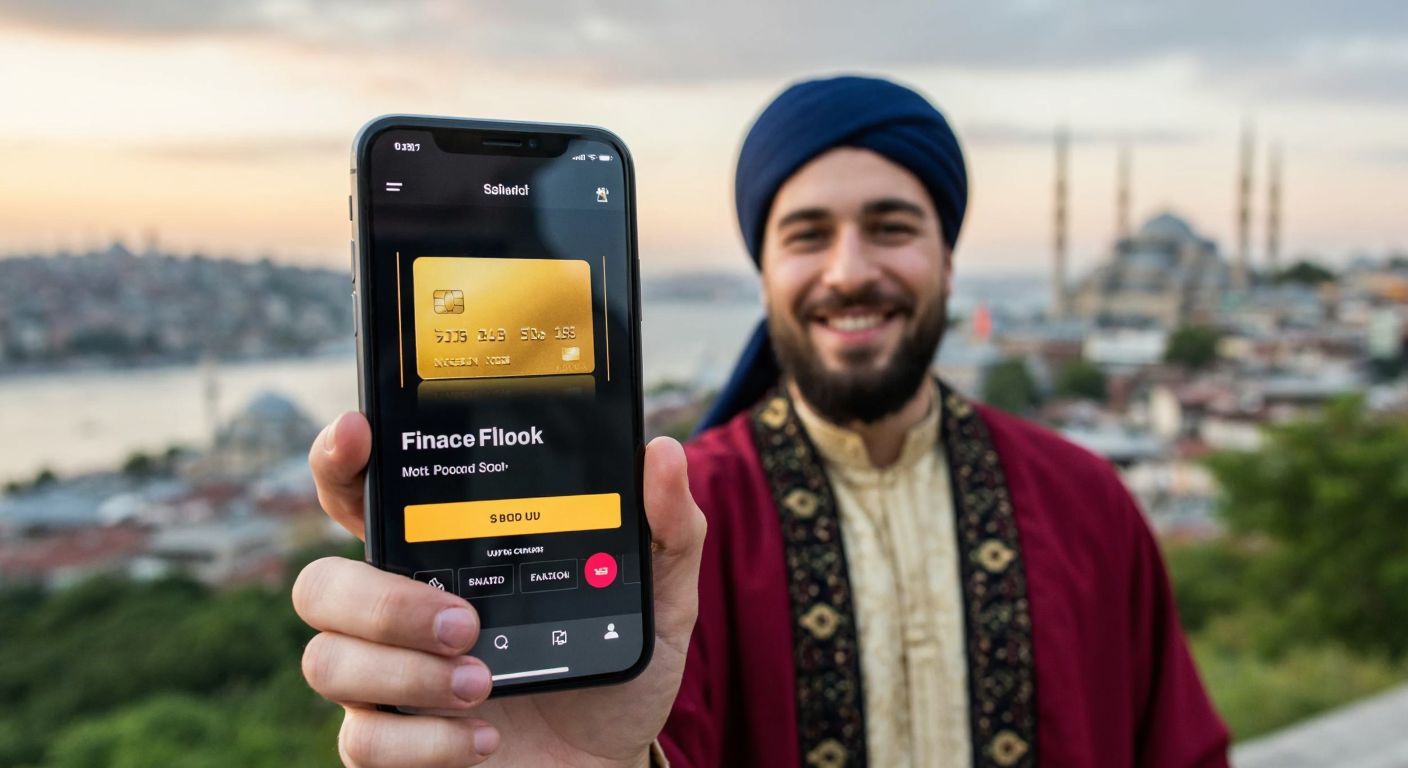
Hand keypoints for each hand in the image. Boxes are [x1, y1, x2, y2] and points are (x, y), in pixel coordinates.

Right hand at [293, 412, 704, 766]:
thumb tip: (664, 453)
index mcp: (446, 554)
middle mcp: (401, 610)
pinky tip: (482, 738)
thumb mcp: (659, 598)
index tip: (358, 434)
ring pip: (328, 662)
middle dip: (382, 600)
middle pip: (321, 584)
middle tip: (467, 621)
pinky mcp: (393, 745)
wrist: (610, 762)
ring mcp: (388, 680)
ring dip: (405, 674)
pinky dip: (424, 743)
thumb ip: (667, 528)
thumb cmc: (616, 667)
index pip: (364, 496)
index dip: (339, 461)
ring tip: (483, 682)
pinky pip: (362, 742)